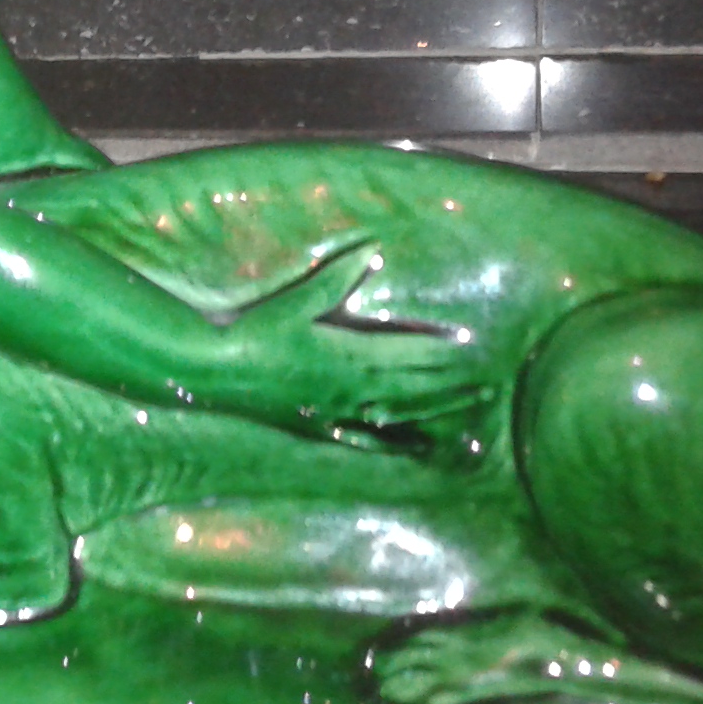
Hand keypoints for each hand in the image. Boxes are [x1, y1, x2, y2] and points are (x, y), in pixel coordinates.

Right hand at [212, 243, 493, 446]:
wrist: (215, 372)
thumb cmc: (254, 331)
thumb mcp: (296, 300)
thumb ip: (337, 278)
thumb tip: (372, 251)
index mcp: (349, 352)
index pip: (407, 352)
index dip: (440, 351)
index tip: (472, 348)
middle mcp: (350, 386)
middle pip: (411, 387)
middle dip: (449, 386)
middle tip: (486, 387)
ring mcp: (336, 410)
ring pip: (396, 414)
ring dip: (432, 414)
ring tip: (465, 417)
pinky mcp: (319, 426)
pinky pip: (365, 439)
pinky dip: (394, 444)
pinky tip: (414, 452)